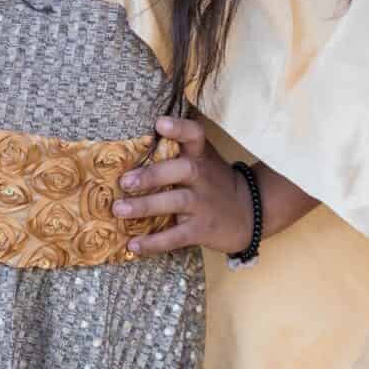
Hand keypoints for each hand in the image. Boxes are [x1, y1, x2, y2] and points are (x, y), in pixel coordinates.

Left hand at [113, 114, 252, 256]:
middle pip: (182, 170)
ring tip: (119, 210)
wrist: (249, 213)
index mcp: (200, 156)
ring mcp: (203, 204)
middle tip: (124, 181)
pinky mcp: (202, 230)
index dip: (179, 128)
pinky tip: (133, 245)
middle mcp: (203, 177)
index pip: (194, 135)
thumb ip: (175, 153)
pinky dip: (154, 242)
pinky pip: (176, 236)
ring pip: (176, 202)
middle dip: (152, 175)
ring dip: (145, 206)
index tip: (160, 123)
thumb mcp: (202, 161)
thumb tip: (126, 152)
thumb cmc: (213, 182)